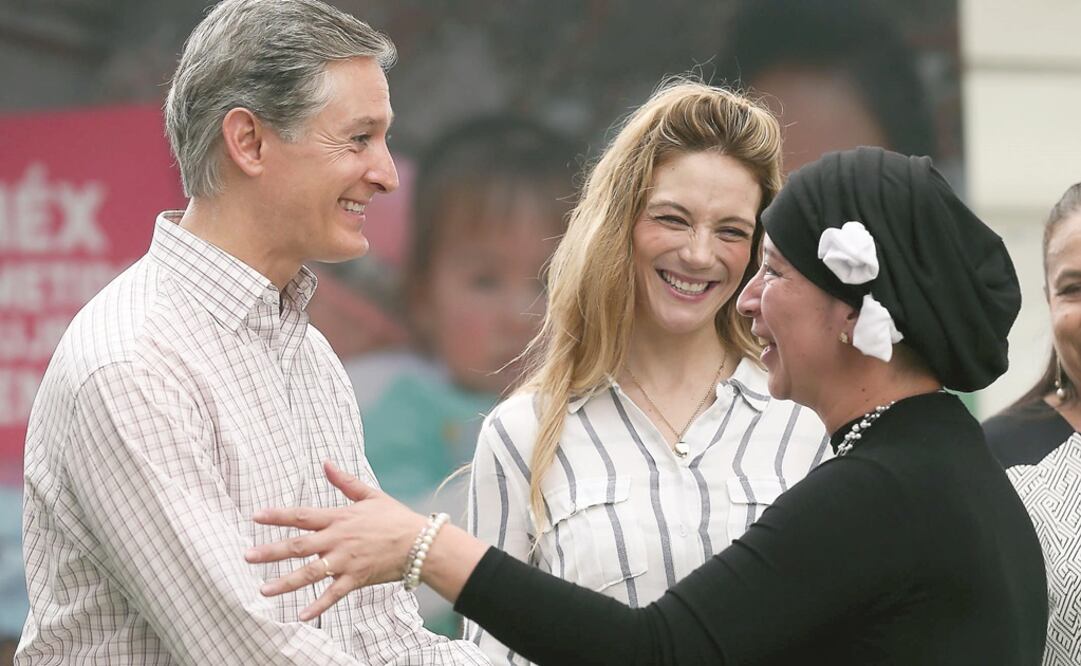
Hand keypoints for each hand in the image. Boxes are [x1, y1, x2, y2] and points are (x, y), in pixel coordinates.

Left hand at [245, 460, 426, 619]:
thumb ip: (345, 482)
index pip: (302, 516)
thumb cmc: (395, 518)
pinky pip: (334, 594)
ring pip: (311, 573)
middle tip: (247, 556)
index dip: (278, 516)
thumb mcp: (370, 495)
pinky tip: (301, 616)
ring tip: (263, 590)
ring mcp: (346, 561)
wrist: (421, 543)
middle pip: (298, 546)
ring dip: (286, 582)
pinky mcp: (356, 579)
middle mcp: (338, 540)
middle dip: (271, 552)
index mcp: (339, 518)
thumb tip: (326, 463)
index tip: (255, 516)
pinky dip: (318, 606)